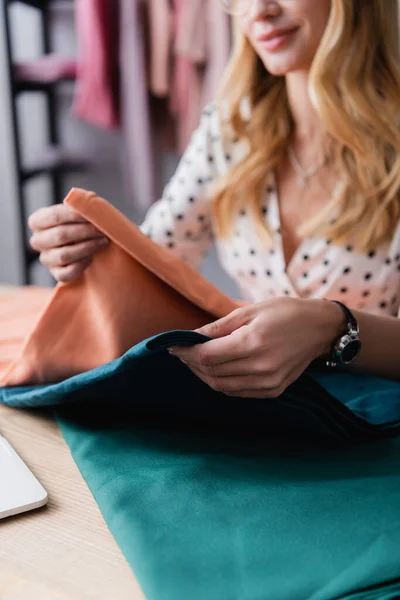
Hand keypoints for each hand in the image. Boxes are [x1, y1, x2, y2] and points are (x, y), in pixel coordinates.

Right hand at [29, 205, 108, 281]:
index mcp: (38, 220)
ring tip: (102, 242)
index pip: (54, 216)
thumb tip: (90, 197)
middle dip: (84, 232)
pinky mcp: (55, 274)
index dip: (75, 215)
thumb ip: (82, 203)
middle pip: (60, 235)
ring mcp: (46, 258)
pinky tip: (92, 258)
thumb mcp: (78, 211)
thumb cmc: (80, 223)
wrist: (84, 243)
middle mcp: (38, 240)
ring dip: (87, 248)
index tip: (92, 216)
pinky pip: (66, 273)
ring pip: (63, 255)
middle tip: (102, 231)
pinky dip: (81, 265)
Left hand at [169, 297, 344, 398]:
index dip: (186, 353)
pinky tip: (216, 371)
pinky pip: (238, 392)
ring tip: (195, 362)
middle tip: (182, 353)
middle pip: (212, 373)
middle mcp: (260, 367)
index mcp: (253, 342)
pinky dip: (222, 384)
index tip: (173, 346)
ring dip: (204, 376)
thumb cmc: (286, 312)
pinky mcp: (274, 390)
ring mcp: (268, 382)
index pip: (207, 356)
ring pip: (222, 387)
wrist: (321, 328)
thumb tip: (191, 337)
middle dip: (191, 364)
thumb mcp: (250, 311)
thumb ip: (219, 327)